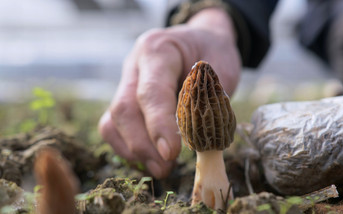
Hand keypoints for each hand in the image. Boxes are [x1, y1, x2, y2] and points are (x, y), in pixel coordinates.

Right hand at [98, 8, 240, 178]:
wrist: (201, 40)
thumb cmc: (212, 53)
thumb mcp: (222, 67)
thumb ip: (209, 98)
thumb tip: (195, 140)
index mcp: (158, 49)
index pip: (151, 91)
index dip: (158, 124)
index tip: (170, 153)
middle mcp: (134, 65)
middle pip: (124, 109)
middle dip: (142, 145)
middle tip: (165, 169)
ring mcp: (125, 82)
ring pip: (113, 121)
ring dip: (134, 150)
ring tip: (160, 169)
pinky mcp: (125, 99)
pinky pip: (114, 128)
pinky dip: (129, 148)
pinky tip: (150, 159)